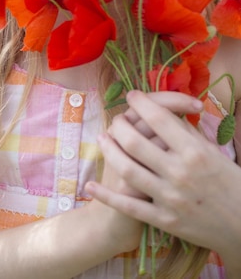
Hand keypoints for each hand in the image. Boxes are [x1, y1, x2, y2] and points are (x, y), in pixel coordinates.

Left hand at [86, 91, 240, 259]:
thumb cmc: (230, 184)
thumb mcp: (214, 153)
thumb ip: (187, 133)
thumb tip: (162, 112)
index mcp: (195, 152)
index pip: (158, 118)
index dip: (140, 102)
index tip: (132, 95)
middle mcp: (180, 173)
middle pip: (135, 141)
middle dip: (119, 124)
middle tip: (116, 117)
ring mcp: (170, 198)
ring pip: (127, 169)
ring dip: (109, 151)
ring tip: (102, 138)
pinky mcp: (163, 220)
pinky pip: (128, 206)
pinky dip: (106, 195)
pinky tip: (90, 185)